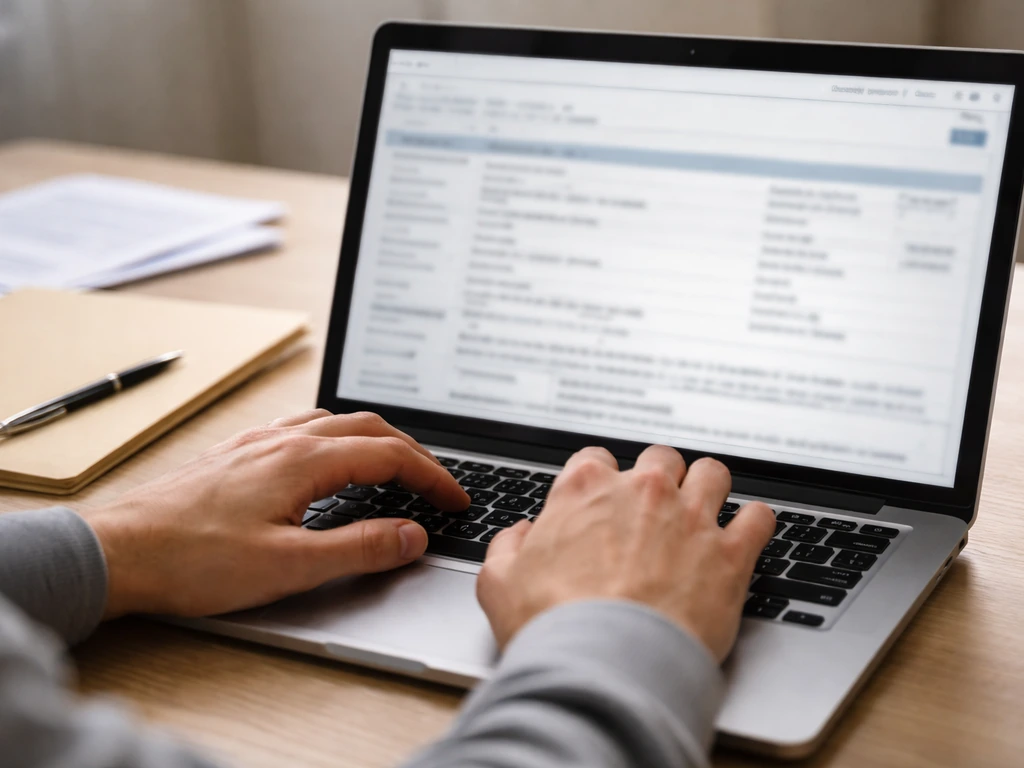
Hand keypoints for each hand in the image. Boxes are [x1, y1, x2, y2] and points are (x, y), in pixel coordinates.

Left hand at [84, 410, 468, 618]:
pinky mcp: (236, 454)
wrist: (117, 551)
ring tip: (393, 466)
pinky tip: (325, 459)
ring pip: (334, 422)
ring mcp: (256, 442)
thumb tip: (412, 535)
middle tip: (436, 483)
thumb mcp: (288, 566)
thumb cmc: (192, 560)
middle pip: (368, 428)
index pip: (389, 456)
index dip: (432, 476)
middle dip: (412, 452)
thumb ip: (359, 548)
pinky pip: (301, 427)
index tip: (455, 499)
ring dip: (375, 439)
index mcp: (303, 460)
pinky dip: (335, 437)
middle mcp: (282, 439)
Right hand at [476, 445, 774, 660]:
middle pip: (660, 458)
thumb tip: (520, 536)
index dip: (601, 481)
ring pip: (712, 473)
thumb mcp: (499, 582)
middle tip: (655, 511)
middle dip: (658, 480)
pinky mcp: (729, 553)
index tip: (604, 503)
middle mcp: (641, 491)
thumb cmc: (552, 625)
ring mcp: (689, 517)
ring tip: (705, 512)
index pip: (596, 458)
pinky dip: (754, 524)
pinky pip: (758, 517)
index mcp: (585, 490)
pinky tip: (745, 536)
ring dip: (709, 489)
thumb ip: (508, 547)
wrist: (603, 666)